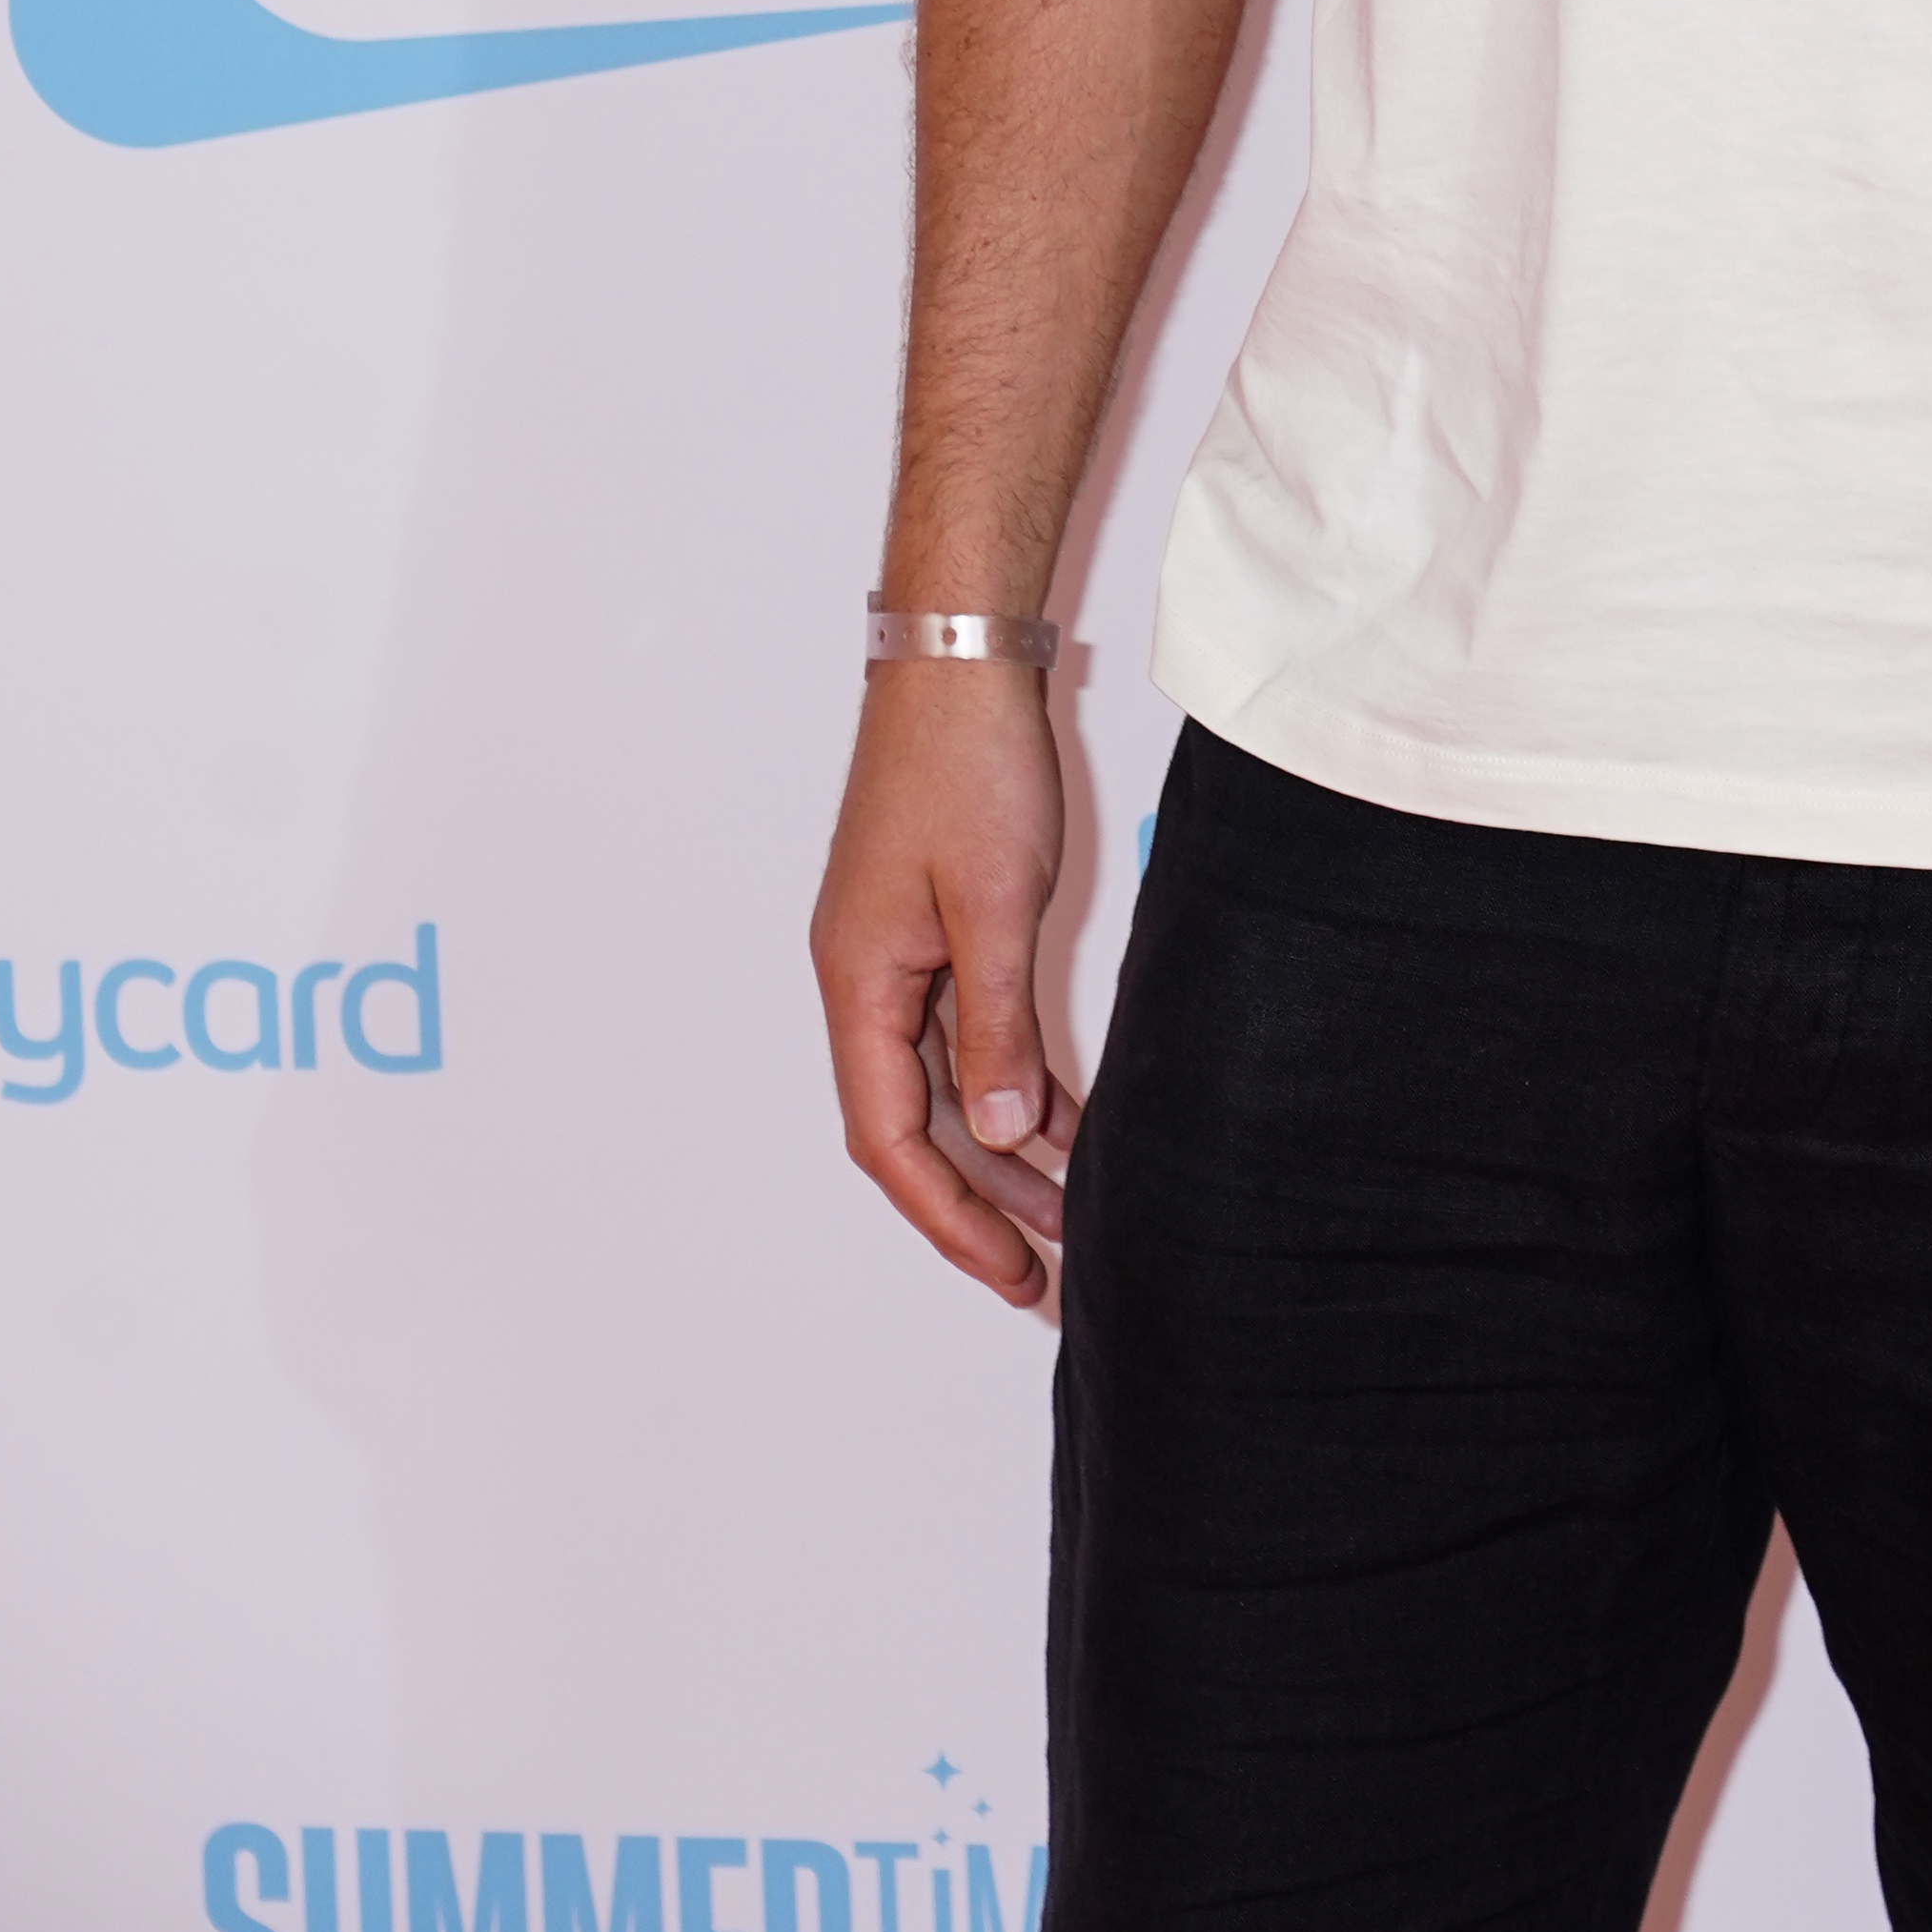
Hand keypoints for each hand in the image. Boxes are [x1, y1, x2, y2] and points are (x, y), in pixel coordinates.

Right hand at [811, 654, 1079, 1302]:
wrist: (959, 661)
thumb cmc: (965, 765)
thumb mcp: (993, 905)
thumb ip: (995, 1026)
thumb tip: (998, 1132)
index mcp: (859, 983)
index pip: (891, 1138)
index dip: (949, 1214)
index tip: (1010, 1271)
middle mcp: (866, 979)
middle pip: (916, 1122)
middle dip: (981, 1199)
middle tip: (1050, 1267)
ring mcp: (898, 951)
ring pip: (945, 1081)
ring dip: (1002, 1145)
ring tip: (1072, 1208)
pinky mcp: (934, 922)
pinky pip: (966, 1029)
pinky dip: (1010, 1078)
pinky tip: (1064, 1117)